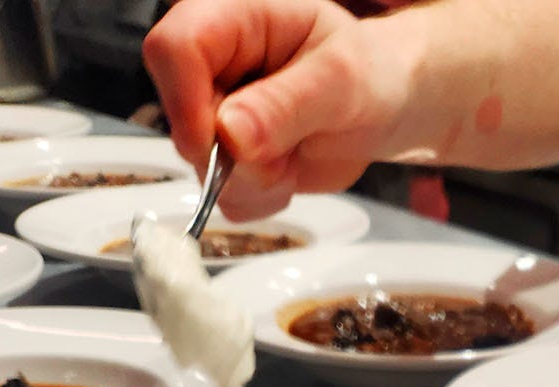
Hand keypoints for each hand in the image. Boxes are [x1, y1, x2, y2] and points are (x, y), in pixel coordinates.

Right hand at [143, 0, 424, 219]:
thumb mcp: (339, 81)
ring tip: (297, 151)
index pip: (173, 50)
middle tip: (289, 148)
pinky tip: (288, 169)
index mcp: (232, 15)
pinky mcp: (226, 154)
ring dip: (256, 180)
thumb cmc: (368, 73)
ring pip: (203, 168)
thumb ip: (285, 105)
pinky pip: (225, 196)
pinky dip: (262, 197)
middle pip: (183, 119)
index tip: (223, 144)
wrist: (384, 104)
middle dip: (237, 155)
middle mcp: (213, 63)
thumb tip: (230, 134)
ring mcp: (215, 112)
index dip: (186, 103)